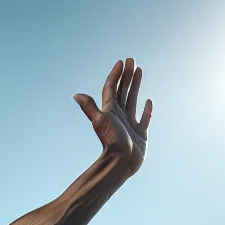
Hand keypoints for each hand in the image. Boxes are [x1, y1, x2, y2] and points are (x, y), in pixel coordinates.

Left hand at [74, 58, 152, 175]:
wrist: (120, 163)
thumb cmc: (111, 142)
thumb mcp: (100, 122)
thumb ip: (90, 108)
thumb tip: (76, 95)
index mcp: (109, 112)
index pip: (111, 89)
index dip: (115, 75)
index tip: (121, 62)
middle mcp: (119, 116)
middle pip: (122, 91)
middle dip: (126, 76)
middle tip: (131, 60)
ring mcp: (130, 124)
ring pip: (133, 100)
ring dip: (135, 86)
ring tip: (139, 71)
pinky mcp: (140, 134)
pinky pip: (144, 118)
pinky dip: (147, 110)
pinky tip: (149, 101)